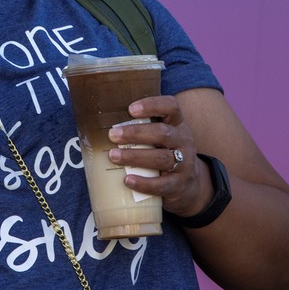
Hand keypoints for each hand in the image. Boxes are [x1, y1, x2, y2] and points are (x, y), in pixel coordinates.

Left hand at [106, 95, 213, 217]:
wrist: (190, 183)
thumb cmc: (164, 151)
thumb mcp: (159, 135)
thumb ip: (140, 126)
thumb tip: (99, 121)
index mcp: (177, 123)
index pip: (171, 106)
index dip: (152, 105)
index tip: (130, 109)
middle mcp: (183, 140)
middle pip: (163, 133)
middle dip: (135, 133)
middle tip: (112, 135)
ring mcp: (185, 163)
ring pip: (162, 158)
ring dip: (135, 156)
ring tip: (113, 156)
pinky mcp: (179, 184)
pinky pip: (163, 185)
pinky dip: (144, 183)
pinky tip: (127, 180)